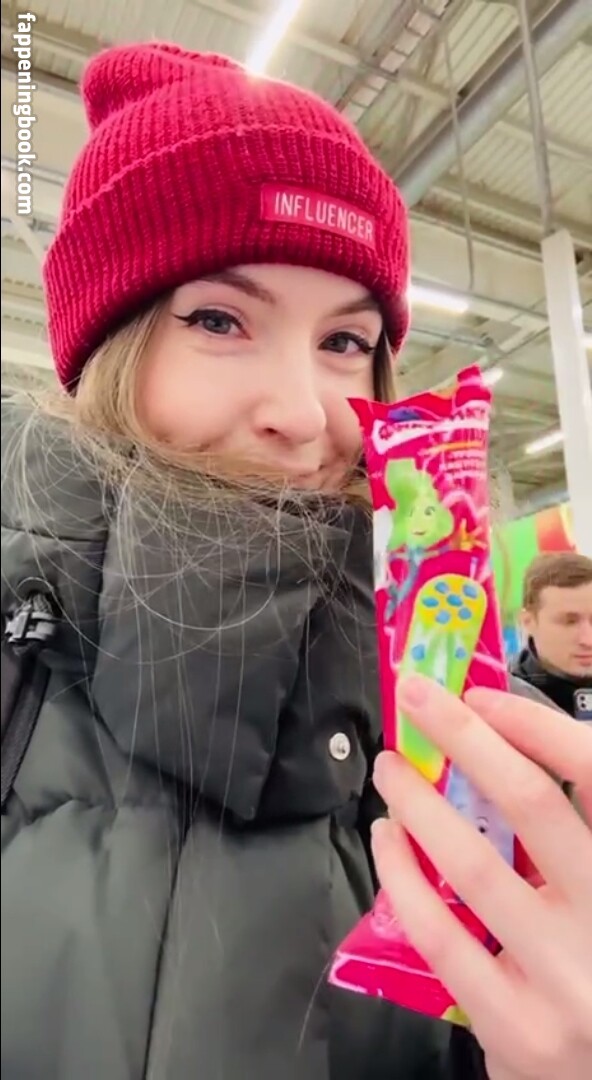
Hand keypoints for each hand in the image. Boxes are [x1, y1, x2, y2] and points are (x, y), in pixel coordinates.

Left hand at [371, 674, 591, 1079]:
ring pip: (474, 865)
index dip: (538, 727)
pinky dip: (403, 877)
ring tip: (390, 768)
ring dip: (420, 803)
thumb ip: (568, 835)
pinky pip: (441, 936)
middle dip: (467, 738)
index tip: (483, 697)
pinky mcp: (520, 1030)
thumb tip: (499, 750)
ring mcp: (567, 980)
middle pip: (533, 805)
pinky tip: (387, 841)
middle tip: (418, 697)